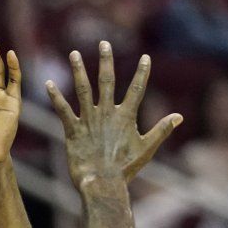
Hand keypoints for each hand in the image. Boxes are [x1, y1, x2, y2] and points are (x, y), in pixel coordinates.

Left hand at [45, 40, 181, 190]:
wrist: (103, 184)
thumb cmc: (126, 169)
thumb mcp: (147, 149)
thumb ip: (162, 130)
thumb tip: (179, 117)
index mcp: (125, 117)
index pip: (136, 89)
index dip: (142, 73)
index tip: (145, 57)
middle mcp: (107, 113)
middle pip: (107, 81)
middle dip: (106, 61)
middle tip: (103, 43)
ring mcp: (89, 120)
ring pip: (83, 89)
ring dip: (79, 70)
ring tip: (74, 54)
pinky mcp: (73, 130)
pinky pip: (63, 110)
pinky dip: (55, 97)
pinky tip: (47, 83)